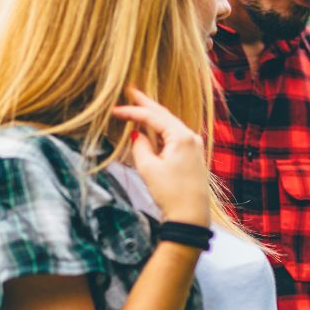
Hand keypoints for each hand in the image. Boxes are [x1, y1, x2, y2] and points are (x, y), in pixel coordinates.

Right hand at [111, 87, 212, 227]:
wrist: (191, 218)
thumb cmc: (171, 194)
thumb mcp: (149, 169)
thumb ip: (140, 146)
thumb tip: (137, 135)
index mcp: (182, 136)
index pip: (153, 117)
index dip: (132, 112)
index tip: (115, 110)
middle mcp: (192, 138)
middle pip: (165, 115)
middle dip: (147, 104)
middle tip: (131, 91)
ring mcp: (195, 147)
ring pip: (170, 125)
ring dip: (154, 116)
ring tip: (140, 104)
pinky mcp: (193, 158)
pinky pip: (175, 137)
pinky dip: (161, 130)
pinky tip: (152, 127)